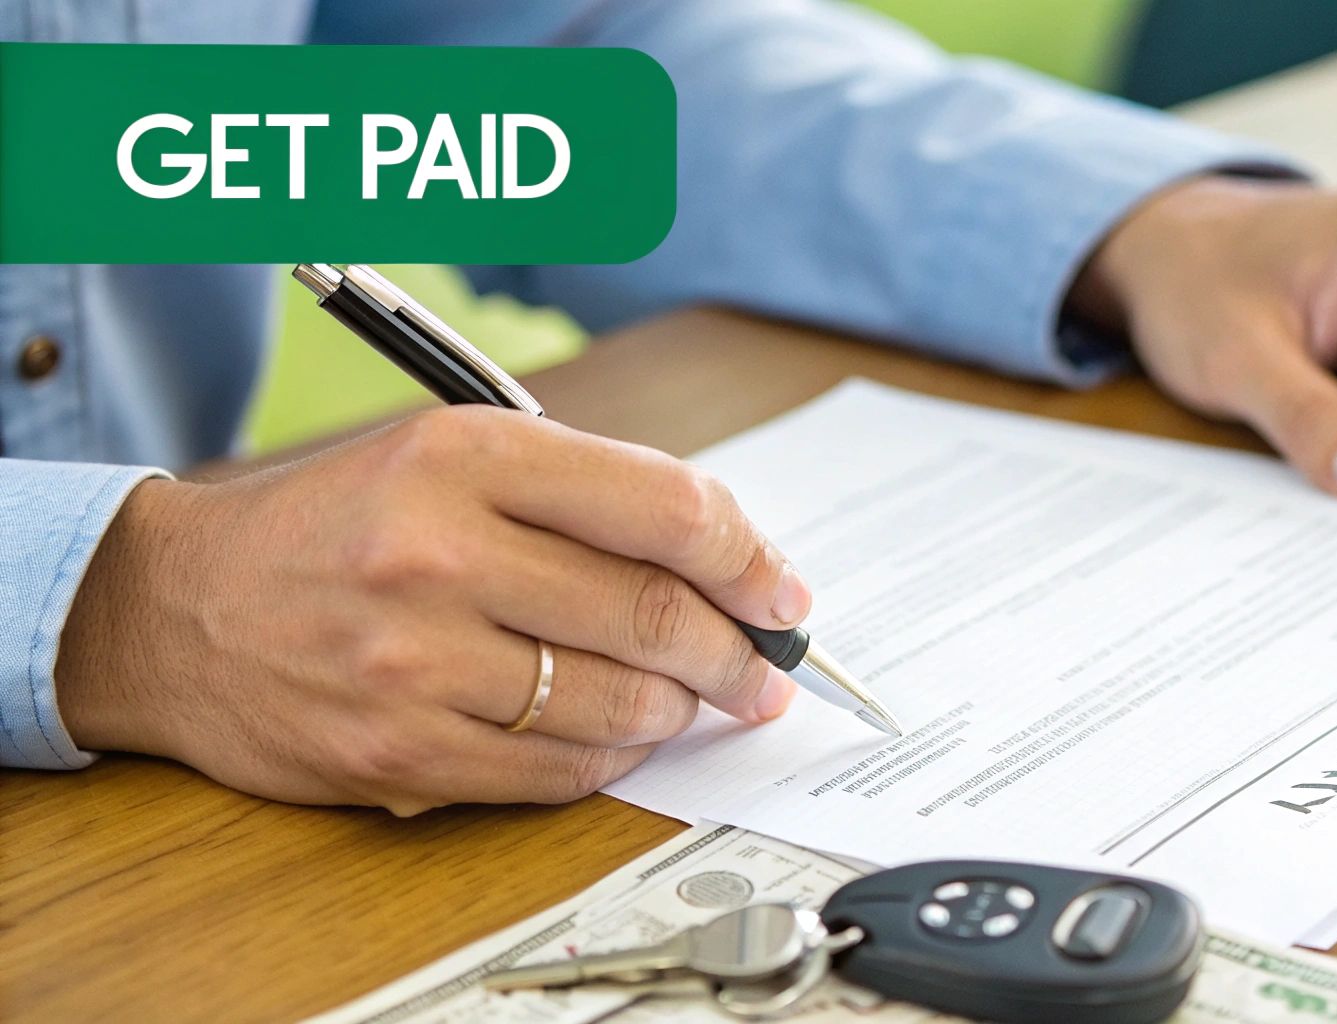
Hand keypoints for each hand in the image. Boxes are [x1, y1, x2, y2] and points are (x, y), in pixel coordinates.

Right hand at [56, 407, 809, 814]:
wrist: (179, 611)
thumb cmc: (340, 527)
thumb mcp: (452, 457)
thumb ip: (585, 495)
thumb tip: (729, 564)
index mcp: (465, 454)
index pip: (662, 506)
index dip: (750, 557)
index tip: (785, 593)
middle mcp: (438, 551)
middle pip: (652, 612)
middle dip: (736, 651)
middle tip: (765, 669)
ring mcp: (414, 659)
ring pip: (617, 702)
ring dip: (680, 709)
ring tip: (694, 700)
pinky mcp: (398, 749)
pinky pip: (557, 769)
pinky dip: (613, 757)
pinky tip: (622, 735)